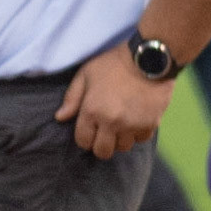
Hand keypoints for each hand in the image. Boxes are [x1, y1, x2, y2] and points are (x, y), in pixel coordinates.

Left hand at [55, 42, 172, 158]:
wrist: (148, 59)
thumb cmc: (113, 64)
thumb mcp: (85, 74)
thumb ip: (72, 98)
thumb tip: (60, 117)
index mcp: (92, 111)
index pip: (83, 141)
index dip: (84, 138)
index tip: (88, 131)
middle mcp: (111, 122)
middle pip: (103, 152)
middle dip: (100, 145)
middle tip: (103, 133)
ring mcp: (132, 125)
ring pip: (123, 147)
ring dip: (120, 139)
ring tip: (120, 124)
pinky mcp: (150, 124)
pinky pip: (140, 140)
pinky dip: (137, 134)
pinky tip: (134, 120)